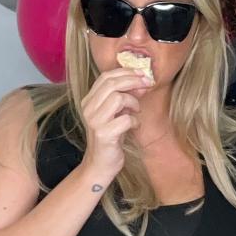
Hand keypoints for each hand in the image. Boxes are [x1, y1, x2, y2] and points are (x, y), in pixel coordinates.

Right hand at [80, 68, 152, 184]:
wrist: (100, 164)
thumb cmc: (112, 137)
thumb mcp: (117, 113)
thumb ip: (126, 97)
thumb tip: (141, 81)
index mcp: (89, 101)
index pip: (105, 77)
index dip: (125, 72)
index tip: (142, 73)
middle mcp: (88, 109)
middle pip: (111, 84)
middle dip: (133, 81)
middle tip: (147, 85)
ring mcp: (95, 122)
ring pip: (117, 98)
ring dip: (133, 103)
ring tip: (135, 112)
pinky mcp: (104, 135)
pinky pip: (125, 119)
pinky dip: (135, 121)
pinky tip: (134, 126)